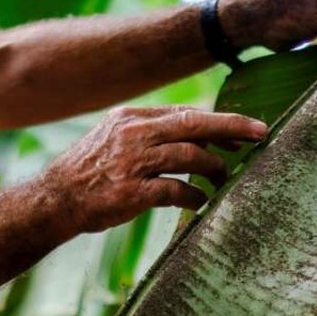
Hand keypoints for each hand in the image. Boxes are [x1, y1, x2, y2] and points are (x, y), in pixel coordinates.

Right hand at [45, 106, 267, 233]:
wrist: (54, 199)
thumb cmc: (91, 171)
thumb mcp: (116, 138)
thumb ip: (152, 133)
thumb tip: (200, 138)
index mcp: (131, 117)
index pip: (186, 113)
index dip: (220, 122)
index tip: (246, 130)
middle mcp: (133, 134)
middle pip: (194, 125)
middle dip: (232, 129)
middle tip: (262, 134)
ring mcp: (132, 163)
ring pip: (190, 156)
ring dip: (214, 169)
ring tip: (224, 179)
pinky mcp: (131, 193)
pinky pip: (176, 191)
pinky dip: (194, 196)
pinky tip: (199, 202)